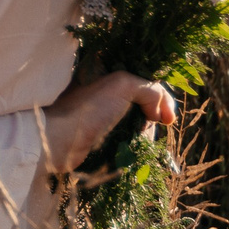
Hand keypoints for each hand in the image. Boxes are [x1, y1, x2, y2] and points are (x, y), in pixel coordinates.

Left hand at [41, 68, 175, 175]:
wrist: (60, 141)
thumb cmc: (88, 109)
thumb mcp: (121, 85)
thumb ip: (149, 89)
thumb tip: (161, 113)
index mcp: (109, 76)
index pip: (146, 84)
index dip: (161, 99)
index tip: (168, 117)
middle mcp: (108, 94)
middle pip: (145, 106)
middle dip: (154, 119)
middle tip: (154, 128)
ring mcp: (105, 117)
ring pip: (138, 126)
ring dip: (145, 136)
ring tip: (141, 142)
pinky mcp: (103, 138)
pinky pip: (128, 142)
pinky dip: (135, 147)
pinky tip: (136, 152)